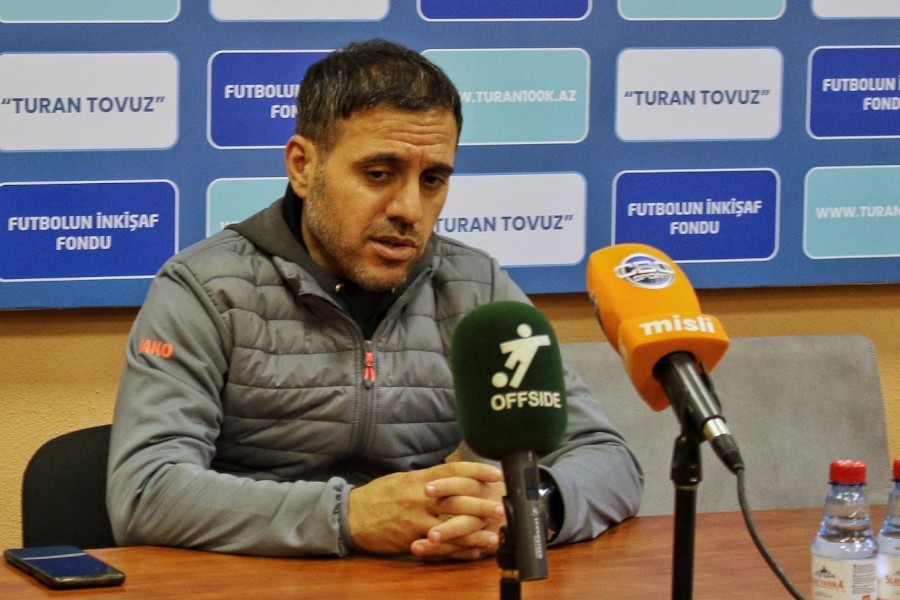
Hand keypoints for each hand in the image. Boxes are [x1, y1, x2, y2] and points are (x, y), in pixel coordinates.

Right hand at [347, 462, 504, 558]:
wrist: (351, 515)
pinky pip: (439, 546)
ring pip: (451, 525)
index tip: (496, 474)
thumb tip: (451, 477)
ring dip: (475, 532)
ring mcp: (416, 519)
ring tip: (494, 536)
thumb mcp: (403, 479)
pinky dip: (458, 550)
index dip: (477, 471)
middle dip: (481, 504)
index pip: (454, 470)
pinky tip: (473, 552)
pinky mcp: (411, 538)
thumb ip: (428, 479)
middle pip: (457, 499)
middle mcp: (420, 497)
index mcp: (420, 478)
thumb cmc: (378, 495)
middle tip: (500, 507)